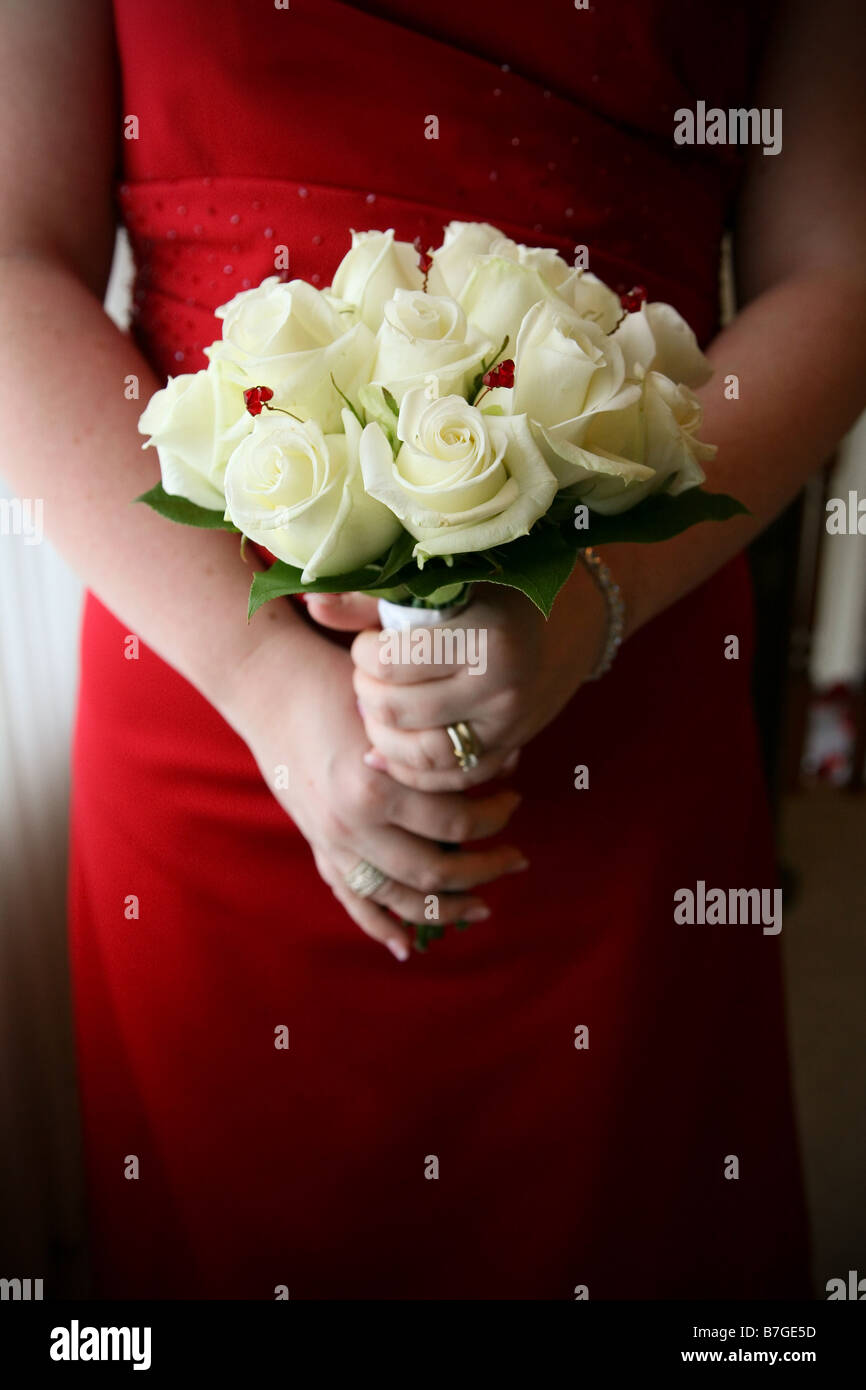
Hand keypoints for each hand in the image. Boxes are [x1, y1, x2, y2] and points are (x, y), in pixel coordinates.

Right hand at [225, 627, 527, 958]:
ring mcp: (332, 841)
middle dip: (486, 870)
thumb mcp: (393, 709)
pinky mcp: (318, 846)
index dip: (497, 816)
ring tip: (482, 905)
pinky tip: (407, 945)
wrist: (269, 685)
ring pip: (400, 896)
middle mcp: (352, 823)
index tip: (516, 799)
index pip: (456, 823)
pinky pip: (352, 899)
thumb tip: (507, 763)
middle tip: (517, 859)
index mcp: (376, 785)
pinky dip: (380, 925)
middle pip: (435, 871)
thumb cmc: (337, 683)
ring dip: (448, 907)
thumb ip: (440, 745)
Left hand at [312, 572, 606, 791]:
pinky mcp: (509, 749)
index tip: (369, 642)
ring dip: (382, 736)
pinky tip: (387, 750)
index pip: (391, 662)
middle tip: (368, 675)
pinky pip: (448, 779)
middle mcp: (501, 685)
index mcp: (484, 634)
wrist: (570, 621)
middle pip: (398, 710)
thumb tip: (313, 603)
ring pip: (420, 754)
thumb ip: (375, 595)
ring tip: (375, 709)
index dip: (363, 654)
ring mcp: (508, 724)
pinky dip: (410, 771)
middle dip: (368, 693)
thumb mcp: (442, 580)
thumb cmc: (495, 588)